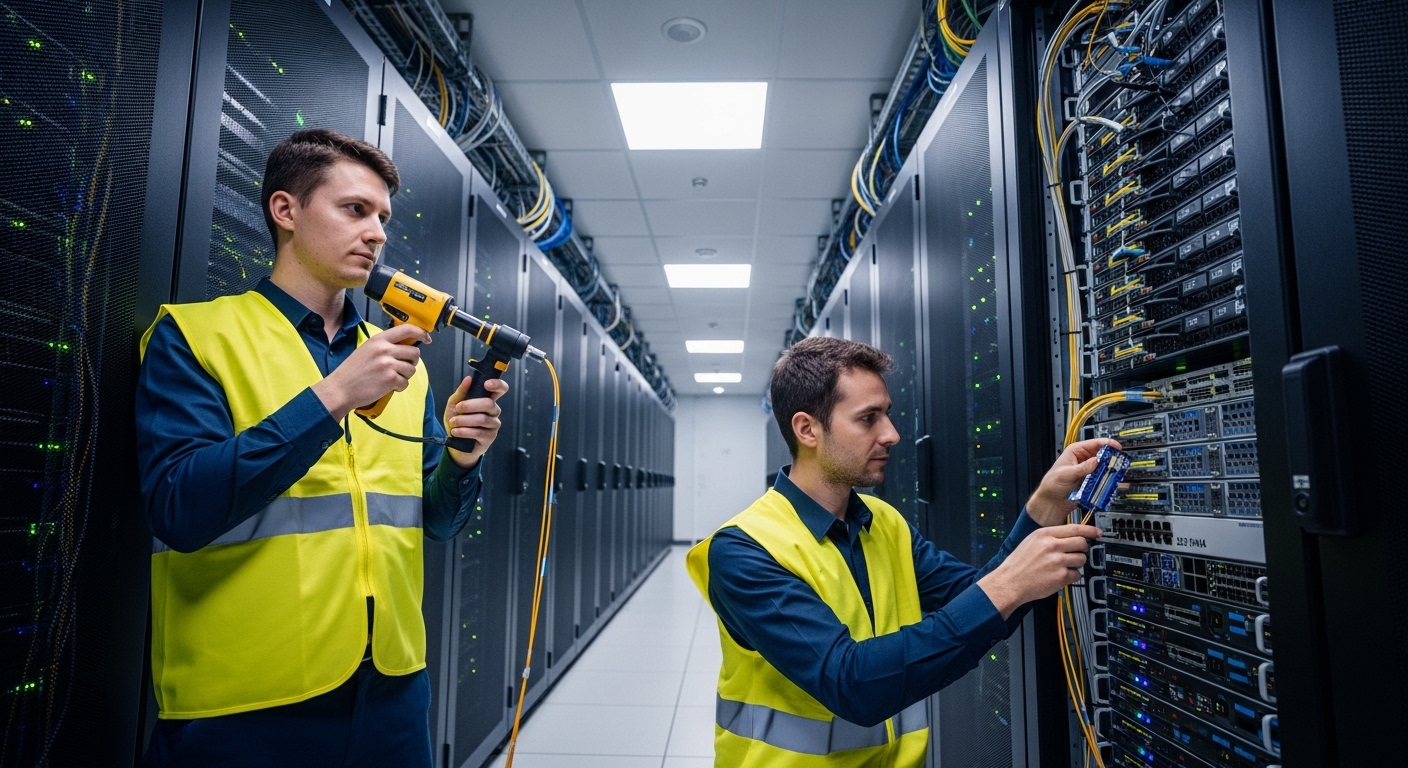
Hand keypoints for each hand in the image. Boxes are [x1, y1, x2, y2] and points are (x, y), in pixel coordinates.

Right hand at [312, 323, 430, 420]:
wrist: (340, 389)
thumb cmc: (351, 372)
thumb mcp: (366, 350)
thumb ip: (385, 346)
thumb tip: (404, 345)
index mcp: (378, 340)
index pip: (407, 329)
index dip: (421, 333)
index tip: (426, 338)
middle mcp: (384, 349)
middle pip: (414, 352)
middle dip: (411, 362)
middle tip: (400, 367)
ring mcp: (388, 364)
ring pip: (412, 369)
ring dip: (404, 376)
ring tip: (390, 378)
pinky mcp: (390, 379)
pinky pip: (406, 382)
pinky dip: (399, 387)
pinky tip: (388, 386)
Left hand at [443, 375, 509, 468]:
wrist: (455, 444)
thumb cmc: (457, 422)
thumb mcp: (454, 405)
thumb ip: (461, 392)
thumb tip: (468, 379)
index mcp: (488, 400)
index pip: (501, 389)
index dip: (497, 385)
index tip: (487, 384)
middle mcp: (494, 411)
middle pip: (489, 403)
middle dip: (469, 405)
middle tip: (458, 408)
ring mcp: (493, 424)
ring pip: (482, 419)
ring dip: (463, 420)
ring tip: (453, 422)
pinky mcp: (490, 437)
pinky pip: (478, 432)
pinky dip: (464, 431)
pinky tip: (455, 432)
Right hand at [977, 524, 1101, 617]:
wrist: (1009, 582)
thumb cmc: (1019, 564)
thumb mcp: (1031, 541)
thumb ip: (1051, 537)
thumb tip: (1072, 536)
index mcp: (1044, 534)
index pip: (1074, 528)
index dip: (1090, 530)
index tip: (1098, 532)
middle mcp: (1052, 546)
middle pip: (1082, 543)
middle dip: (1082, 549)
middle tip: (1075, 554)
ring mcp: (1057, 561)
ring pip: (1081, 559)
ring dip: (1076, 564)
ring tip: (1062, 567)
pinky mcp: (1061, 576)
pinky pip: (1077, 574)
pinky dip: (1071, 577)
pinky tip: (1059, 576)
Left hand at [1025, 437, 1122, 525]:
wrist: (1053, 502)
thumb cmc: (1053, 485)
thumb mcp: (1066, 474)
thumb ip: (1081, 468)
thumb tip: (1095, 461)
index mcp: (1076, 451)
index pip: (1094, 443)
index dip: (1107, 444)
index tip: (1117, 447)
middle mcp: (1084, 459)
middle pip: (1103, 455)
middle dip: (1112, 459)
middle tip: (1119, 463)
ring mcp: (1089, 471)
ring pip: (1105, 467)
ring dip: (1112, 471)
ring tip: (1118, 474)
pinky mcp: (1093, 481)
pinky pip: (1104, 479)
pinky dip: (1110, 481)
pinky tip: (1114, 483)